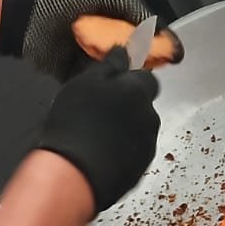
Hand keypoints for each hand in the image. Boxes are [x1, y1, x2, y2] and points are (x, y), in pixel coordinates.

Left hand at [0, 0, 149, 80]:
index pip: (149, 36)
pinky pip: (98, 86)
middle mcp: (110, 44)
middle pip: (138, 58)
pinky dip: (104, 87)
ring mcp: (95, 62)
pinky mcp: (80, 78)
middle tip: (156, 70)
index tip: (176, 56)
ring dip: (127, 78)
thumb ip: (131, 8)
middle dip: (148, 65)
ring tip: (135, 79)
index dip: (164, 45)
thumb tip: (157, 29)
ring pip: (120, 75)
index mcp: (117, 23)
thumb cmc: (63, 1)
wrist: (27, 20)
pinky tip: (111, 86)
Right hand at [33, 49, 160, 214]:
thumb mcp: (86, 83)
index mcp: (138, 91)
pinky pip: (133, 153)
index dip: (130, 79)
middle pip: (143, 105)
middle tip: (99, 110)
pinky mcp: (140, 170)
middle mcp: (149, 117)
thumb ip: (110, 64)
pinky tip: (100, 153)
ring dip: (124, 129)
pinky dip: (121, 151)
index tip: (114, 83)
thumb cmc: (76, 125)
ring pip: (139, 130)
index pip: (146, 78)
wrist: (75, 174)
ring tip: (96, 135)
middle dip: (127, 106)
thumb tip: (123, 51)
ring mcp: (147, 145)